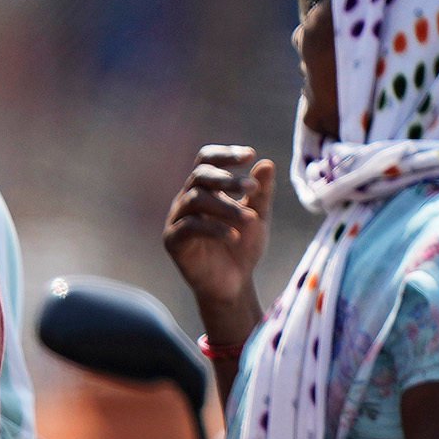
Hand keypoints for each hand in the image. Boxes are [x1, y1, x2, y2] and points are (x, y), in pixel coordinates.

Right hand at [162, 144, 273, 340]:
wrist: (232, 283)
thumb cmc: (243, 247)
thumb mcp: (258, 216)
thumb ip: (261, 193)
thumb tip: (266, 164)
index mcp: (205, 190)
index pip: (206, 161)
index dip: (224, 155)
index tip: (250, 156)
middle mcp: (187, 200)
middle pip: (199, 176)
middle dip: (227, 180)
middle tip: (253, 188)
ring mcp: (177, 219)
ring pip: (196, 199)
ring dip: (225, 206)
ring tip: (251, 219)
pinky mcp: (173, 240)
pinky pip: (190, 226)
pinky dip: (214, 229)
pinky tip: (235, 237)